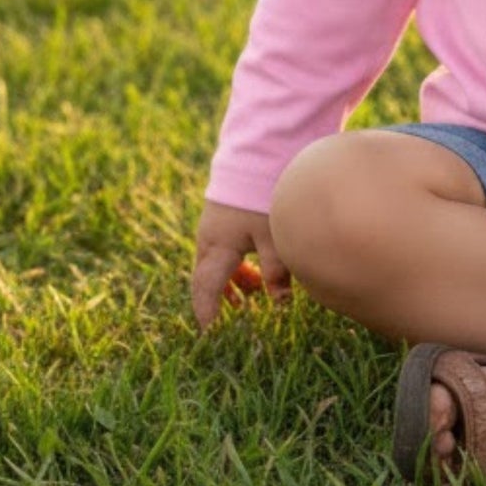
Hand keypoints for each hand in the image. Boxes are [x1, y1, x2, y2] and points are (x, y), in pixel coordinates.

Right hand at [190, 201, 291, 328]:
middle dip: (220, 297)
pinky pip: (226, 244)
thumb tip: (280, 303)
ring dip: (234, 278)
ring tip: (253, 291)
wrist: (260, 150)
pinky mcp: (227, 210)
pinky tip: (257, 261)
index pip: (206, 289)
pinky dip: (238, 260)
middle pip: (209, 275)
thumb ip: (277, 270)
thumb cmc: (264, 193)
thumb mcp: (274, 235)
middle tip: (235, 316)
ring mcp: (216, 222)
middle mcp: (210, 236)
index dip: (208, 314)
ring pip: (219, 260)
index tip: (210, 336)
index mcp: (217, 247)